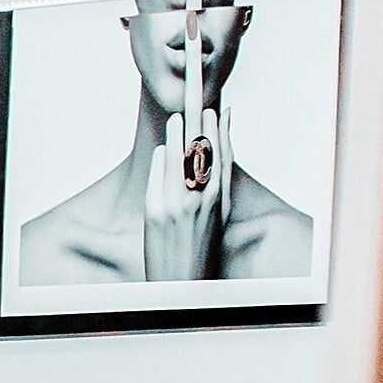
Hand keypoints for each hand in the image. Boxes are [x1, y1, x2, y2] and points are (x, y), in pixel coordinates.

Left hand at [139, 107, 230, 282]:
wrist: (182, 283)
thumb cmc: (203, 242)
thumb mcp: (222, 209)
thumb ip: (223, 172)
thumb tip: (226, 133)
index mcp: (219, 196)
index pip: (221, 152)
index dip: (217, 126)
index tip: (214, 105)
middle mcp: (200, 196)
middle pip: (200, 145)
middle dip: (195, 118)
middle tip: (192, 99)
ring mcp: (177, 201)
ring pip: (177, 151)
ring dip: (177, 130)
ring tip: (178, 117)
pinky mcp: (156, 208)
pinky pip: (159, 169)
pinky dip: (162, 156)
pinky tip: (166, 148)